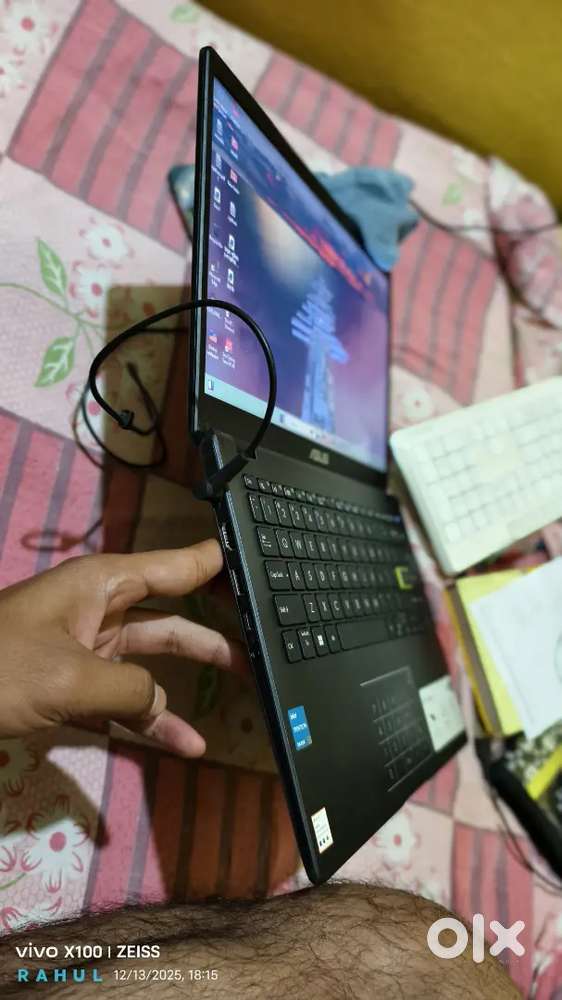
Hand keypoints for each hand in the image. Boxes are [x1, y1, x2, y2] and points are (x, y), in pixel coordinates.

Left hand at [0, 540, 246, 755]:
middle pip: (168, 618)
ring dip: (186, 686)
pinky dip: (151, 721)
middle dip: (210, 635)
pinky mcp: (72, 689)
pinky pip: (123, 702)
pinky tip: (185, 743)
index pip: (170, 569)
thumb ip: (130, 691)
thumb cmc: (0, 669)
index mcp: (100, 585)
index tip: (249, 561)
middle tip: (257, 645)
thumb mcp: (70, 679)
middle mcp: (98, 611)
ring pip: (149, 665)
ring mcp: (84, 652)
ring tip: (238, 692)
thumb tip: (159, 705)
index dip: (210, 564)